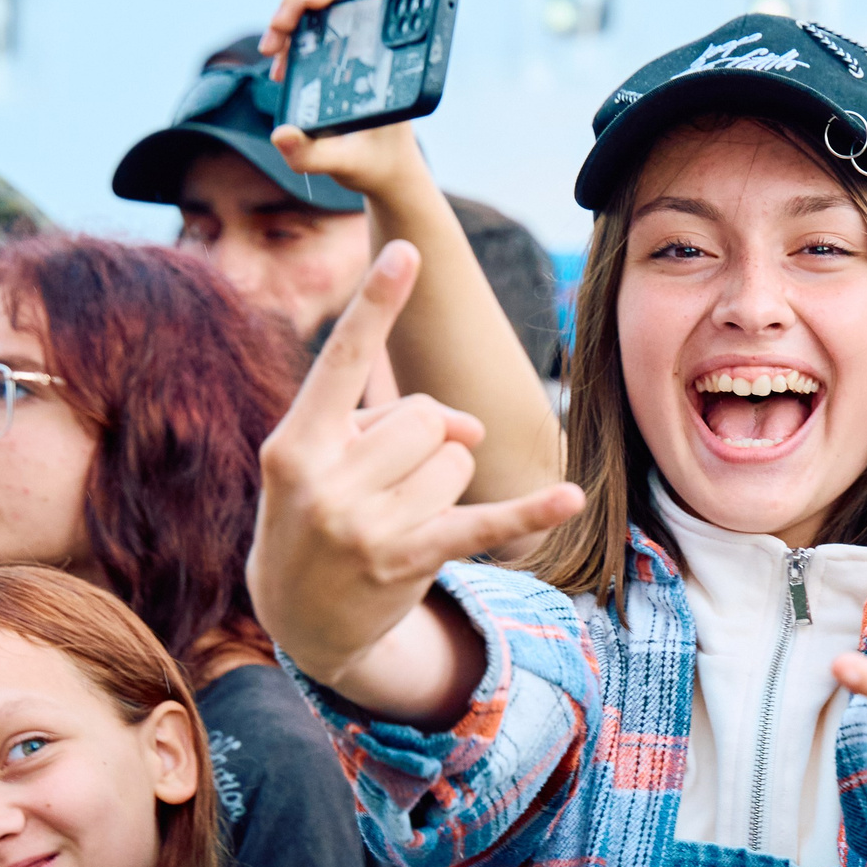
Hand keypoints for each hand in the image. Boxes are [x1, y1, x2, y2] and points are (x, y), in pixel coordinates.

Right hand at [248, 244, 583, 699]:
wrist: (299, 617)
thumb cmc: (316, 511)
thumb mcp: (325, 458)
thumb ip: (391, 419)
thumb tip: (473, 428)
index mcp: (296, 442)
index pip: (342, 361)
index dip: (377, 304)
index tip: (409, 249)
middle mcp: (326, 482)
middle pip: (425, 416)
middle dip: (428, 436)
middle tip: (393, 477)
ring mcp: (366, 527)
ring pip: (456, 460)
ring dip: (446, 479)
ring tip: (402, 512)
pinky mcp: (408, 561)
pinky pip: (482, 521)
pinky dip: (530, 509)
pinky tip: (570, 498)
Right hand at [259, 0, 427, 196]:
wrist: (386, 172)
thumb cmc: (376, 165)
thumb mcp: (345, 164)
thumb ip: (311, 155)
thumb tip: (279, 135)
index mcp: (386, 61)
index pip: (365, 0)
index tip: (312, 3)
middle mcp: (370, 47)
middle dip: (294, 4)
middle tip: (274, 37)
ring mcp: (351, 50)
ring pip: (314, 11)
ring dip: (285, 21)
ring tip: (271, 53)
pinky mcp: (335, 60)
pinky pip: (308, 32)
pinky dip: (287, 40)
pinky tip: (280, 69)